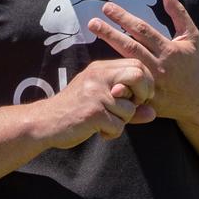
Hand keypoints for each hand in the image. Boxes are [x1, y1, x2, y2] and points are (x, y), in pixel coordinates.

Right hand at [37, 59, 155, 148]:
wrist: (45, 122)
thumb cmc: (75, 110)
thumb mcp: (101, 101)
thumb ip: (129, 104)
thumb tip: (153, 112)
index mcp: (101, 69)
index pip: (137, 65)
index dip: (146, 81)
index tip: (140, 96)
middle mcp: (99, 76)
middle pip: (138, 76)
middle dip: (142, 95)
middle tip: (132, 107)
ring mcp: (96, 94)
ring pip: (130, 109)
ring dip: (122, 121)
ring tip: (105, 122)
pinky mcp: (93, 112)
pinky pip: (118, 126)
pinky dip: (111, 133)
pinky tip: (98, 131)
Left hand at [88, 0, 198, 120]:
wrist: (198, 98)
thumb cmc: (191, 63)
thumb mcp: (190, 36)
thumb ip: (179, 13)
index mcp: (168, 50)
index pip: (142, 30)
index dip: (124, 18)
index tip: (107, 7)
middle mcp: (159, 66)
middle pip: (130, 47)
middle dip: (109, 33)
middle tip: (92, 22)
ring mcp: (152, 84)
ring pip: (126, 65)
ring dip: (108, 51)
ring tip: (93, 38)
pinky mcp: (146, 98)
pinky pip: (127, 86)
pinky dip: (114, 77)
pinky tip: (98, 69)